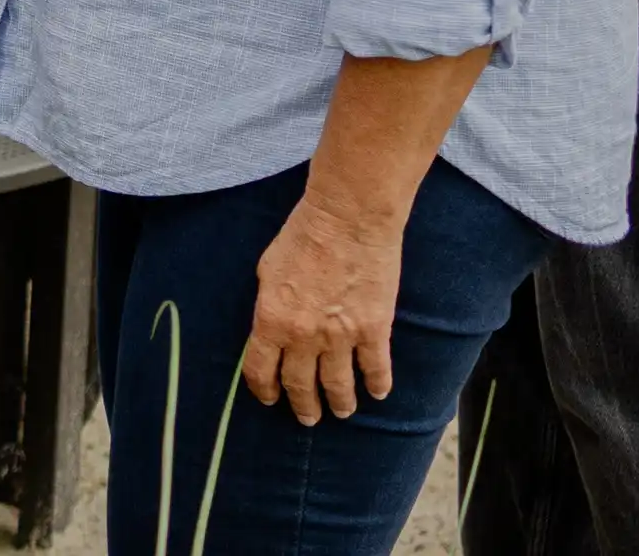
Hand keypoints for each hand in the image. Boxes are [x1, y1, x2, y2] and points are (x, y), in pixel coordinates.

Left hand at [241, 192, 402, 426]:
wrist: (347, 219)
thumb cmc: (302, 235)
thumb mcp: (267, 269)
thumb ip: (269, 304)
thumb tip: (271, 325)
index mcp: (271, 321)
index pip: (261, 371)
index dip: (264, 391)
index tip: (271, 399)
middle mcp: (303, 337)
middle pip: (300, 385)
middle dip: (303, 406)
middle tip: (308, 418)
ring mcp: (340, 337)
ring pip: (338, 386)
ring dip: (340, 403)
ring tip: (342, 412)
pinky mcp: (374, 330)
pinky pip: (375, 369)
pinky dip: (377, 385)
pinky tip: (377, 393)